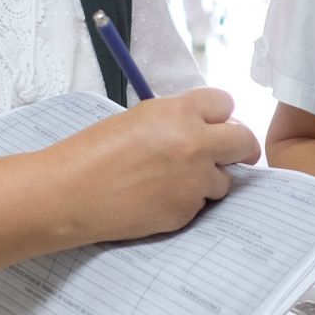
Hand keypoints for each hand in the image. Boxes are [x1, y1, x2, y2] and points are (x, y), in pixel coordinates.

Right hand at [49, 88, 260, 244]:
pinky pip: (200, 204)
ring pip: (224, 179)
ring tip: (171, 180)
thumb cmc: (94, 151)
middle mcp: (195, 144)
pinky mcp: (186, 212)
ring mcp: (194, 181)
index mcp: (181, 111)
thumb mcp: (139, 118)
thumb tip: (204, 127)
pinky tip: (156, 199)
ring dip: (207, 179)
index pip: (226, 103)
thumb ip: (176, 118)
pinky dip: (186, 201)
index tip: (215, 123)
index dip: (219, 114)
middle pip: (244, 140)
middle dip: (239, 147)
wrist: (71, 193)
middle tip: (229, 153)